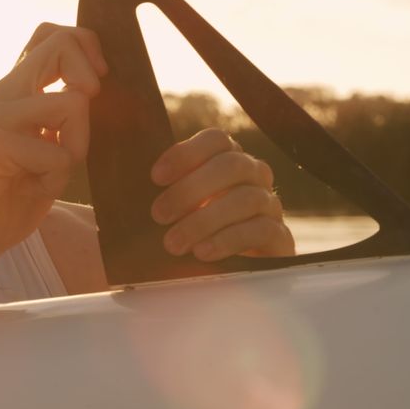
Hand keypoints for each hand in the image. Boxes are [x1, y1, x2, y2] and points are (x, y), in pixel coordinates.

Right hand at [0, 23, 106, 274]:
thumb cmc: (2, 199)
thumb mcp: (44, 151)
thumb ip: (63, 120)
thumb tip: (95, 93)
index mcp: (15, 91)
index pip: (52, 36)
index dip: (85, 47)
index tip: (94, 85)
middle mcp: (3, 93)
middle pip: (59, 42)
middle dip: (90, 75)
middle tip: (81, 120)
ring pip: (72, 103)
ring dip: (77, 146)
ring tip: (50, 173)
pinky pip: (56, 153)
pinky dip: (56, 177)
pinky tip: (31, 189)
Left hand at [150, 128, 294, 261]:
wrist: (235, 268)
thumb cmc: (194, 230)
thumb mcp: (177, 206)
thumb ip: (165, 190)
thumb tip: (129, 186)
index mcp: (228, 159)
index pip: (216, 140)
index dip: (186, 153)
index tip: (155, 177)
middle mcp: (254, 175)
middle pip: (231, 165)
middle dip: (190, 190)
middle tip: (158, 215)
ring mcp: (270, 204)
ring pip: (245, 199)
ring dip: (204, 221)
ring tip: (173, 243)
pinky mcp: (280, 236)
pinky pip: (261, 229)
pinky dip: (228, 240)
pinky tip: (203, 252)